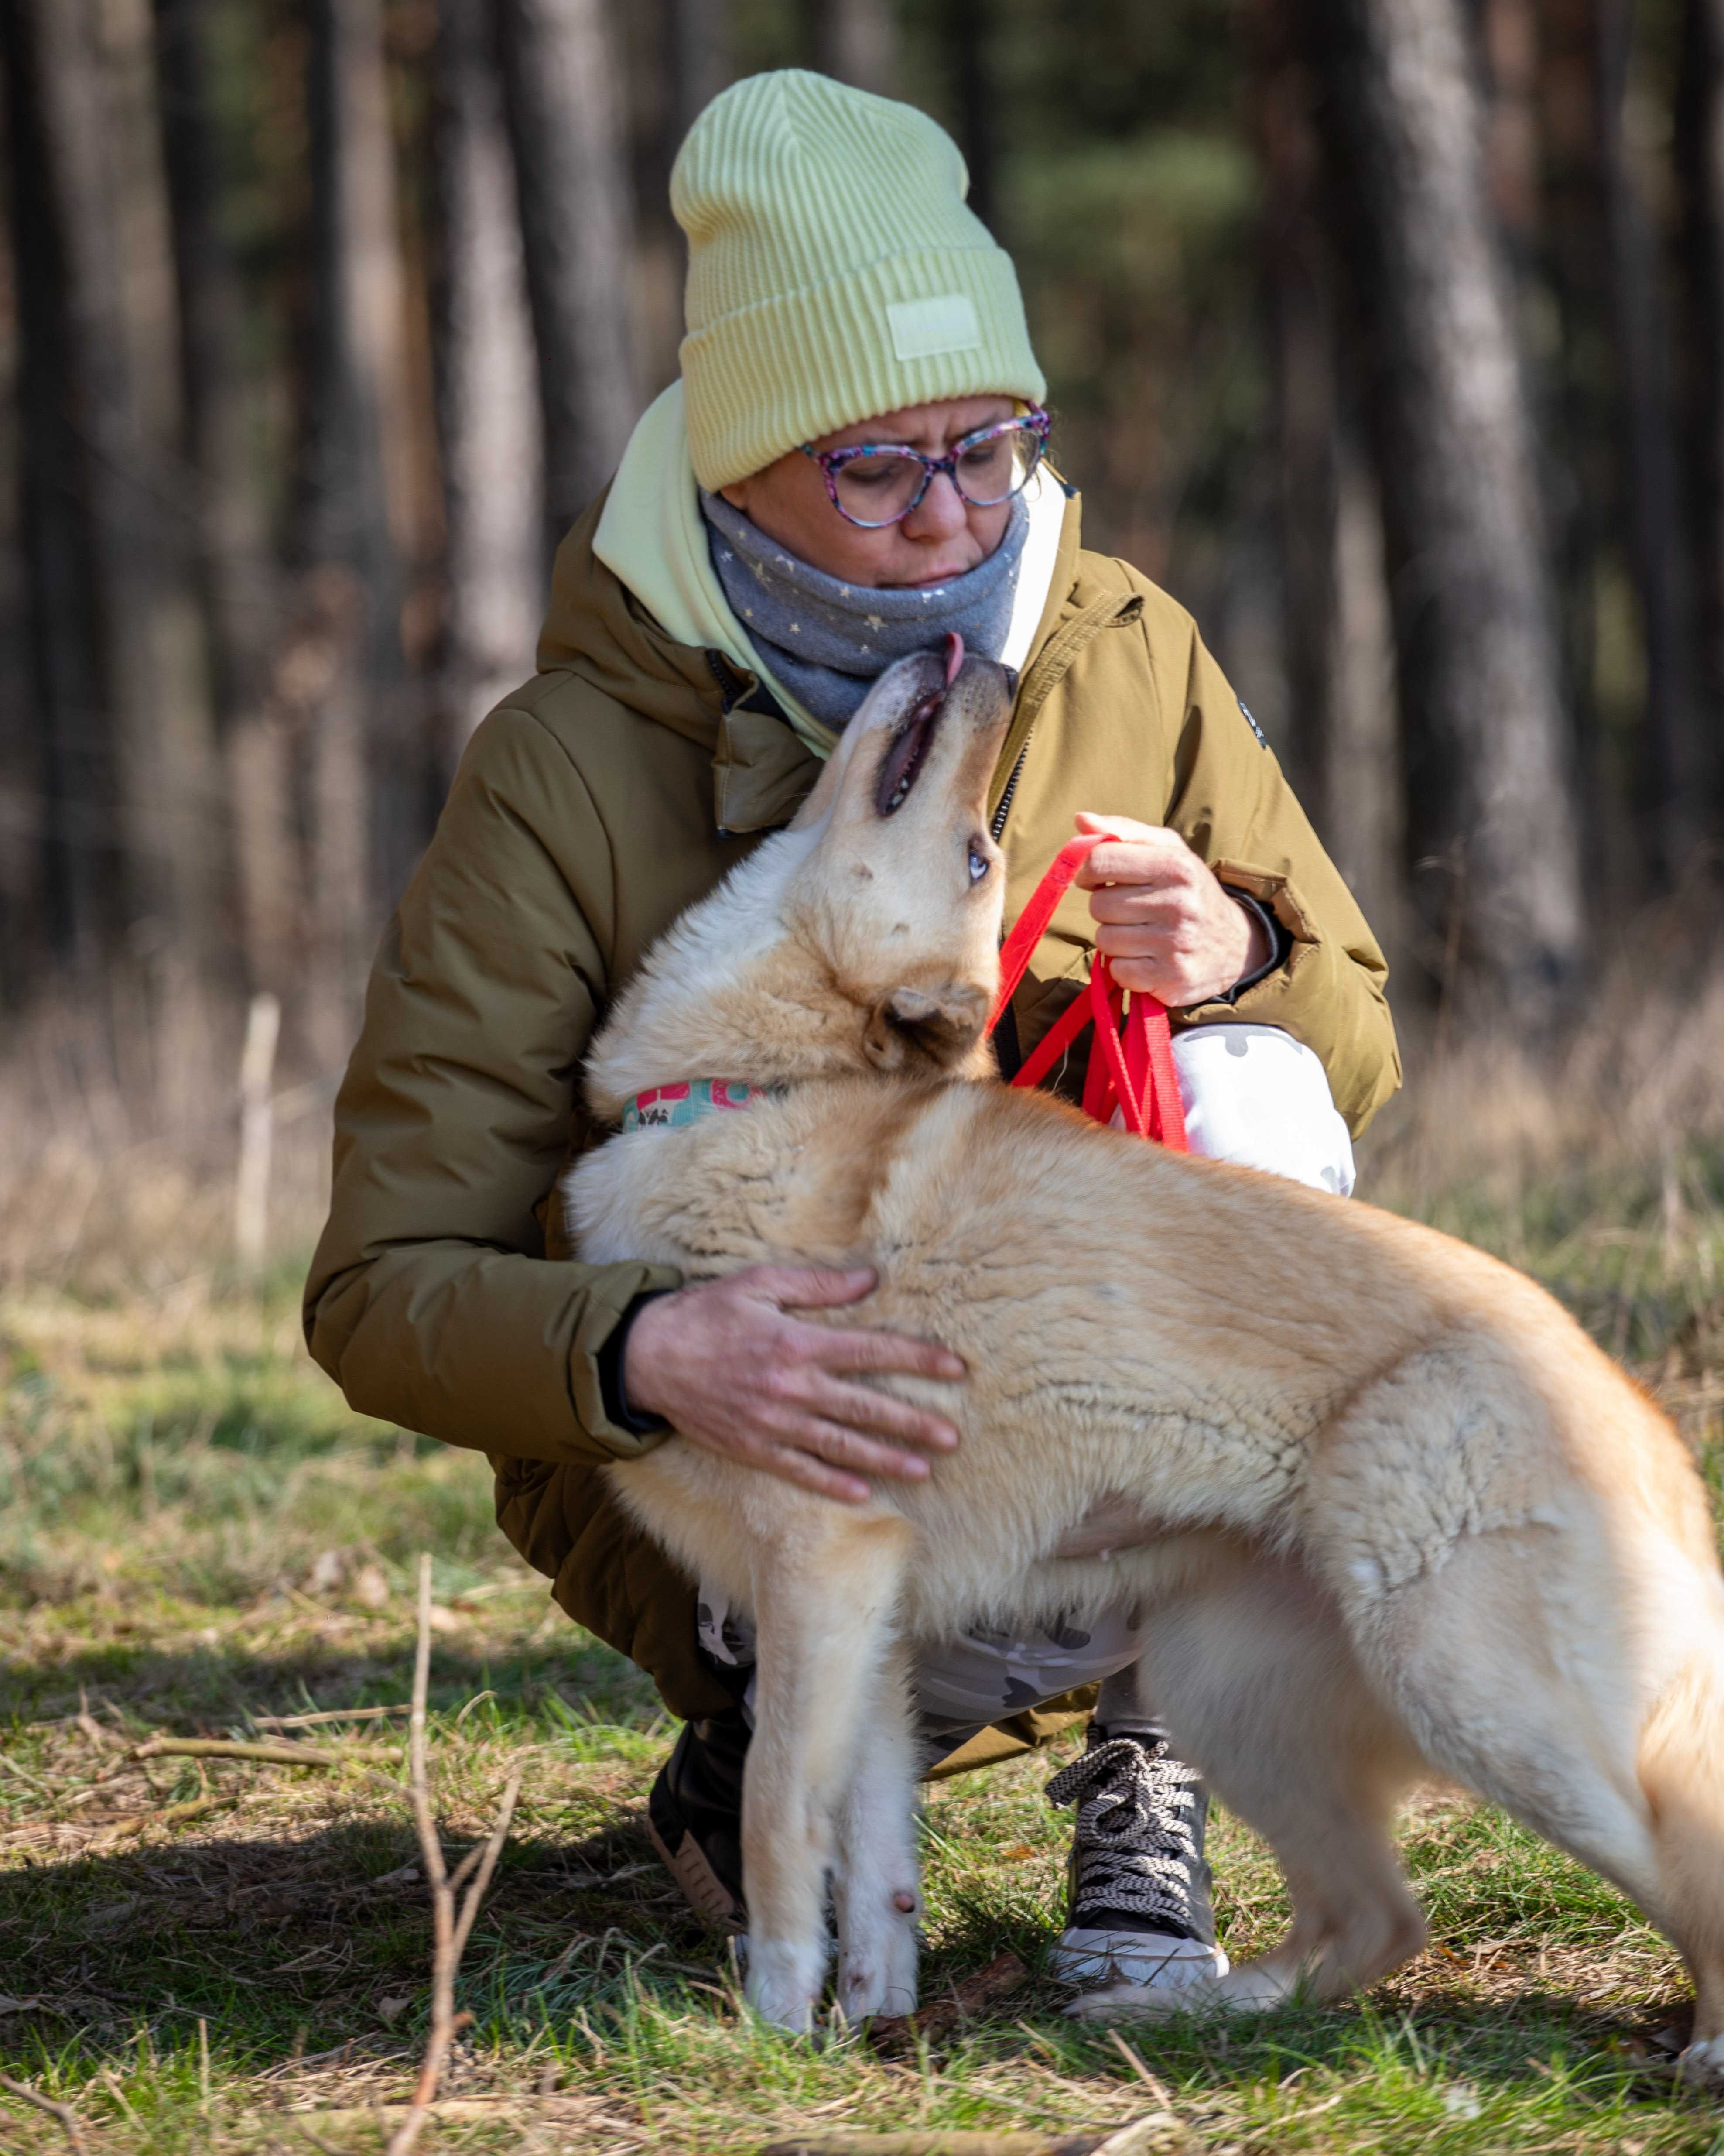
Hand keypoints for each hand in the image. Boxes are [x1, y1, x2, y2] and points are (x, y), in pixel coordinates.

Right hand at [622, 1265, 963, 1503]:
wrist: (647, 1357)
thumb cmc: (705, 1313)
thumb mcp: (759, 1284)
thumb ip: (818, 1286)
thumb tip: (870, 1279)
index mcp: (798, 1343)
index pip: (873, 1350)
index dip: (918, 1359)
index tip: (956, 1368)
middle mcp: (792, 1388)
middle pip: (866, 1407)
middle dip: (914, 1423)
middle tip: (953, 1437)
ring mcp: (773, 1423)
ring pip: (841, 1446)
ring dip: (885, 1460)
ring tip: (923, 1471)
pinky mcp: (753, 1448)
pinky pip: (800, 1471)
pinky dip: (832, 1485)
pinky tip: (862, 1495)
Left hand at [1073, 811, 1268, 1006]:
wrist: (1235, 945)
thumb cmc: (1188, 890)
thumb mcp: (1167, 851)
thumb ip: (1123, 832)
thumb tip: (1080, 819)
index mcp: (1176, 866)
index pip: (1099, 861)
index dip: (1087, 871)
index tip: (1097, 878)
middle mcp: (1178, 904)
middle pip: (1099, 905)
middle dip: (1108, 908)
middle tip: (1134, 910)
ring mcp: (1175, 944)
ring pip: (1105, 940)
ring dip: (1116, 939)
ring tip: (1144, 934)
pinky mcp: (1170, 978)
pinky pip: (1118, 971)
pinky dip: (1126, 967)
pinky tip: (1149, 958)